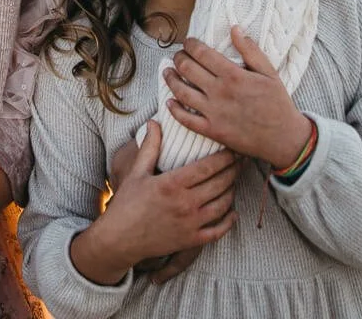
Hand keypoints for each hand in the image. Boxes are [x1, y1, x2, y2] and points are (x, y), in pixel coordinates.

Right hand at [72, 122, 236, 283]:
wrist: (119, 239)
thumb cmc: (127, 203)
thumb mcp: (136, 172)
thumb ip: (150, 147)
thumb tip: (154, 122)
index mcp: (172, 183)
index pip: (208, 166)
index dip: (225, 156)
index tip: (233, 148)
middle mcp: (185, 203)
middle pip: (220, 183)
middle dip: (234, 170)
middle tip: (242, 160)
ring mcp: (190, 223)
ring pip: (223, 204)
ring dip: (232, 191)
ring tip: (234, 180)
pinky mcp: (191, 240)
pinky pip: (218, 230)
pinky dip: (229, 221)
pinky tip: (233, 212)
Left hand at [163, 27, 313, 168]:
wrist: (284, 138)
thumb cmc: (278, 103)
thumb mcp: (269, 73)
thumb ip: (251, 50)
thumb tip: (235, 29)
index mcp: (233, 75)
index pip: (202, 53)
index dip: (190, 44)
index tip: (188, 42)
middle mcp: (220, 92)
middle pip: (187, 69)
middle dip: (178, 58)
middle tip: (178, 55)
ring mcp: (214, 112)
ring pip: (181, 92)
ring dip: (170, 79)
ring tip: (167, 72)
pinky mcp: (212, 130)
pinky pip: (186, 120)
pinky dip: (174, 109)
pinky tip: (170, 102)